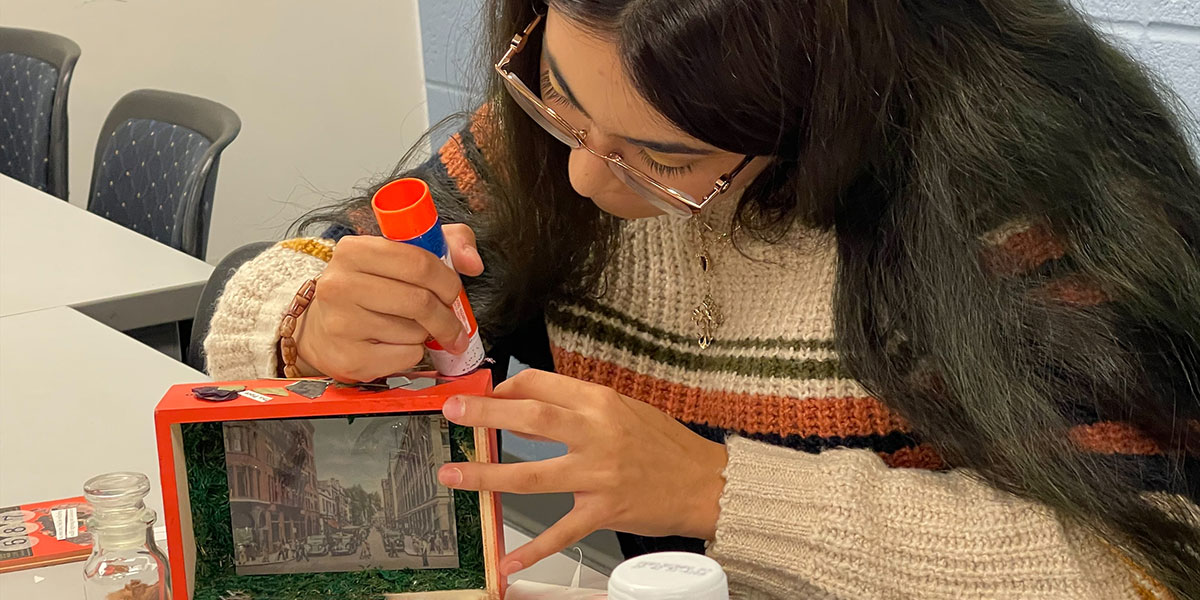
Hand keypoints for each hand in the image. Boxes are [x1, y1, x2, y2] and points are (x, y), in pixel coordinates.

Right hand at [291, 224, 482, 381]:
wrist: (321, 329)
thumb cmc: (370, 288)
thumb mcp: (403, 253)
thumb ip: (448, 243)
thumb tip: (473, 262)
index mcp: (353, 250)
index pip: (418, 263)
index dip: (447, 280)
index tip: (454, 292)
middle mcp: (339, 285)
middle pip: (420, 301)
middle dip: (447, 316)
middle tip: (453, 323)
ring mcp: (340, 323)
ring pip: (414, 332)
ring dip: (424, 333)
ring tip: (408, 327)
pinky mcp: (348, 358)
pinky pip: (405, 357)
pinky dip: (411, 353)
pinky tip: (393, 345)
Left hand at [437, 370, 728, 575]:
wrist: (707, 483)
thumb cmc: (667, 445)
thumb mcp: (626, 410)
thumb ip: (581, 408)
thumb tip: (530, 408)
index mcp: (602, 402)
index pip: (543, 384)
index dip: (506, 387)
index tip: (482, 394)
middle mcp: (598, 433)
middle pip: (531, 418)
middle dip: (485, 415)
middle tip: (453, 414)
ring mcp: (600, 474)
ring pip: (533, 474)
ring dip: (488, 475)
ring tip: (454, 475)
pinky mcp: (605, 510)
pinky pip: (561, 531)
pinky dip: (533, 548)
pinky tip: (508, 559)